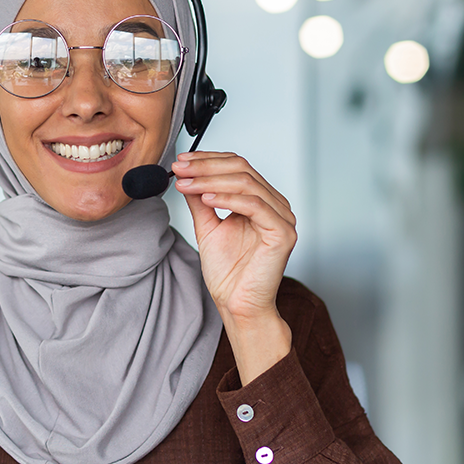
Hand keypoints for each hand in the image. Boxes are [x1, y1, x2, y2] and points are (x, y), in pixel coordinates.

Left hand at [173, 151, 296, 383]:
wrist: (236, 304)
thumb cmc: (229, 273)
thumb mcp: (207, 226)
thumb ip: (200, 200)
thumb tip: (186, 174)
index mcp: (262, 200)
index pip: (237, 166)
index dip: (208, 159)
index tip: (180, 162)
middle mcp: (276, 205)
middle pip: (242, 170)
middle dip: (206, 166)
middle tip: (180, 168)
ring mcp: (283, 218)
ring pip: (246, 184)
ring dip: (211, 180)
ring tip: (186, 184)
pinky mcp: (282, 233)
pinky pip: (254, 205)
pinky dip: (227, 199)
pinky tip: (206, 198)